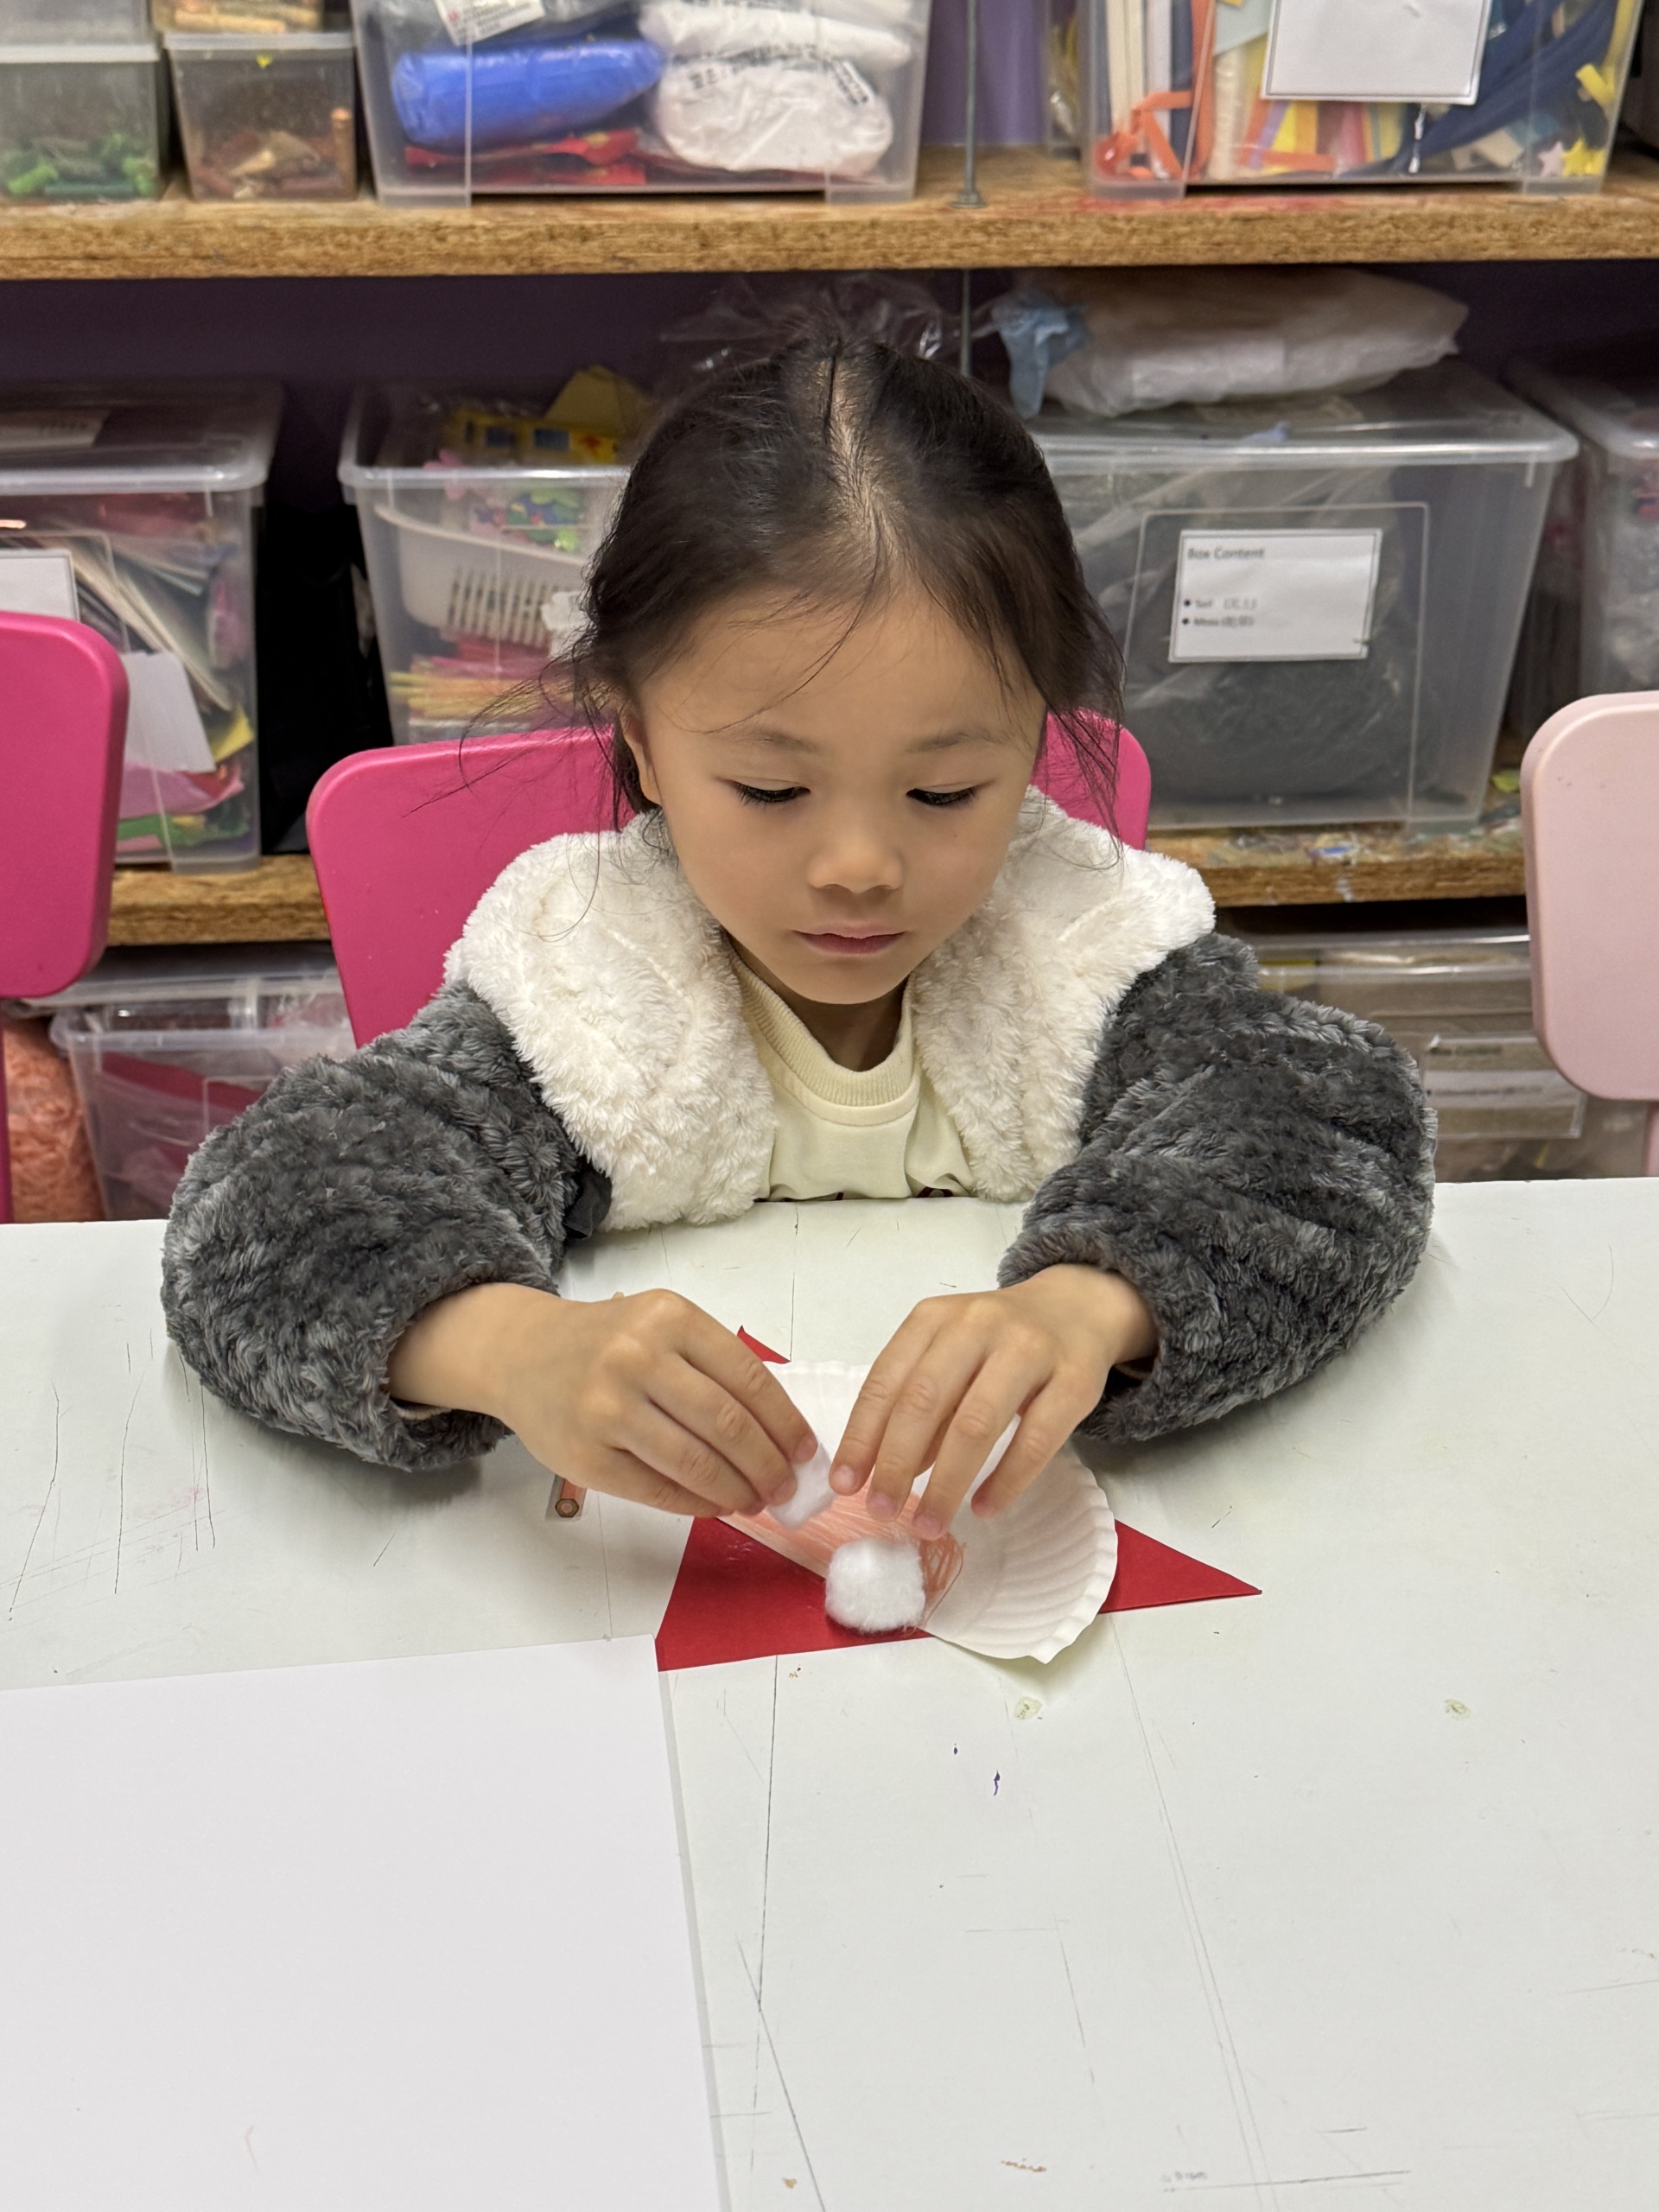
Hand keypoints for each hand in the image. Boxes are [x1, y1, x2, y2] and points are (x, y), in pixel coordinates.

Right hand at [388, 1283, 816, 1518]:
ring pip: (695, 1462)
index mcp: (668, 1318)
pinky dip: (695, 1503)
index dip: (785, 1423)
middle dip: (768, 1464)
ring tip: (756, 1501)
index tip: (804, 1451)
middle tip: (786, 1487)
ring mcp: (607, 1408)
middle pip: (726, 1425)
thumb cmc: (605, 1343)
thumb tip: (778, 1432)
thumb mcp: (660, 1326)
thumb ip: (712, 1366)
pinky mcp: (586, 1455)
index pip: (748, 1378)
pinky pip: (656, 1489)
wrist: (522, 1353)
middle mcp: (637, 1357)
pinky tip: (715, 1505)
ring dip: (737, 1490)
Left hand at [827, 1267, 1156, 1536]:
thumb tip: (885, 1471)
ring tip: (929, 1523)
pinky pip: (1035, 1439)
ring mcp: (1029, 1350)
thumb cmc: (998, 1342)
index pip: (886, 1380)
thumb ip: (919, 1404)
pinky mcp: (1074, 1381)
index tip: (846, 1484)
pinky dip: (1005, 1480)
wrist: (1077, 1308)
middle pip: (925, 1400)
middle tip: (881, 1510)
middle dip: (897, 1463)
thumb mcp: (949, 1355)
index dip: (862, 1435)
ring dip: (947, 1482)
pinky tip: (984, 1508)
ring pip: (976, 1424)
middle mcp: (978, 1326)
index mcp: (934, 1318)